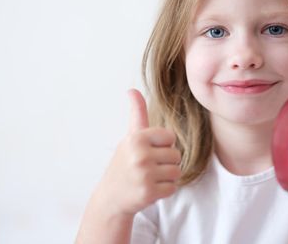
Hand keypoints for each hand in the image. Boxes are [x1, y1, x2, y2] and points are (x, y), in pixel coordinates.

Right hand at [95, 88, 180, 215]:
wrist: (110, 198)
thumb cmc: (124, 164)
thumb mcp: (130, 137)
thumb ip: (137, 113)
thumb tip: (132, 90)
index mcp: (136, 138)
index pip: (170, 137)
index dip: (164, 146)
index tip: (150, 151)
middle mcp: (140, 155)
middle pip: (176, 155)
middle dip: (166, 163)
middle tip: (149, 168)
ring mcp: (144, 175)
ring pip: (177, 172)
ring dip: (167, 177)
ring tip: (150, 178)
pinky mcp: (149, 192)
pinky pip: (173, 187)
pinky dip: (165, 190)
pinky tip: (150, 189)